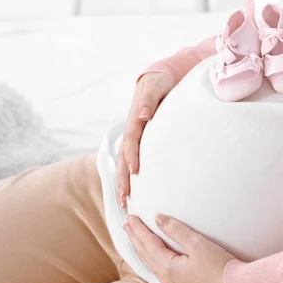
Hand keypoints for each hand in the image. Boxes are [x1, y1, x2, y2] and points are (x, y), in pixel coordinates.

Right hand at [117, 72, 174, 207]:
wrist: (158, 80)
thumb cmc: (160, 83)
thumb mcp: (156, 86)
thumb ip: (150, 99)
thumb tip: (145, 115)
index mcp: (136, 119)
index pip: (132, 140)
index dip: (132, 155)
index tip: (136, 171)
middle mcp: (133, 130)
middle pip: (124, 157)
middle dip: (123, 178)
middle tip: (125, 198)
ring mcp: (135, 137)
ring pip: (126, 162)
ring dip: (124, 181)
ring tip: (125, 202)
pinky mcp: (141, 142)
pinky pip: (133, 160)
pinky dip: (131, 176)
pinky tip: (134, 192)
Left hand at [123, 213, 237, 282]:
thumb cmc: (220, 267)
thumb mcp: (198, 244)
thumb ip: (176, 230)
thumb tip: (158, 219)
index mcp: (168, 267)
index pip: (147, 243)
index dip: (138, 229)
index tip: (130, 217)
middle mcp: (167, 279)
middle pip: (145, 255)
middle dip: (135, 239)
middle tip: (127, 226)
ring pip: (152, 266)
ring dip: (142, 251)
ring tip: (136, 241)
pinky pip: (161, 274)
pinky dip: (152, 261)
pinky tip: (154, 260)